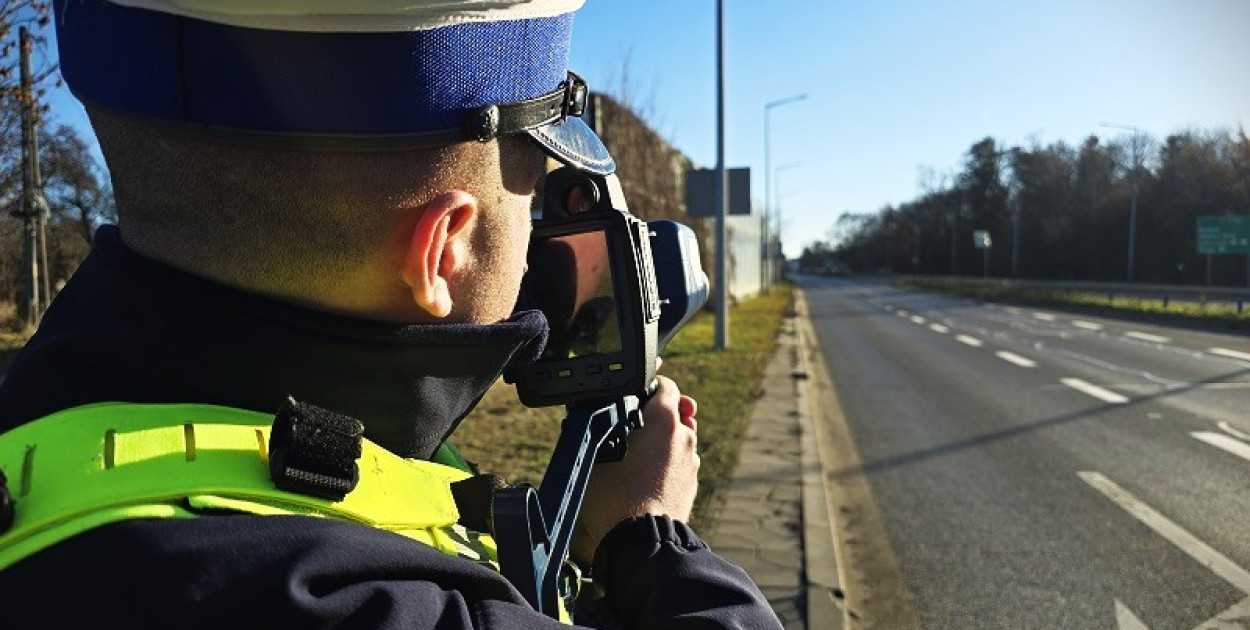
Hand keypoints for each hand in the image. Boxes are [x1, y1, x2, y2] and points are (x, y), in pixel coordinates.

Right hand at [571, 375, 699, 565]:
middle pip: (675, 413)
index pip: (665, 386)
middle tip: (632, 427)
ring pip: (678, 440)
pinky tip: (646, 477)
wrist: (640, 541)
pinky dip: (667, 464)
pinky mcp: (691, 485)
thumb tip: (588, 414)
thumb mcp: (595, 454)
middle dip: (656, 416)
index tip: (635, 395)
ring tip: (636, 456)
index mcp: (664, 420)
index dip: (648, 387)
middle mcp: (684, 437)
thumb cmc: (615, 497)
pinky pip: (680, 463)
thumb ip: (599, 427)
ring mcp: (691, 462)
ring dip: (662, 441)